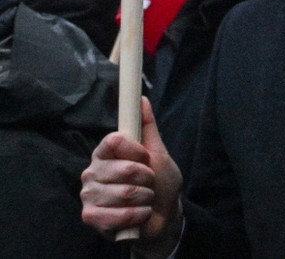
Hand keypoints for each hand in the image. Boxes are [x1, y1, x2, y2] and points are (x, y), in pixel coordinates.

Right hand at [80, 97, 182, 256]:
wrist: (163, 215)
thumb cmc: (159, 182)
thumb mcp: (158, 152)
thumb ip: (147, 126)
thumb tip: (141, 99)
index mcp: (105, 153)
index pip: (114, 141)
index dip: (136, 151)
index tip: (146, 158)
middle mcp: (91, 172)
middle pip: (124, 169)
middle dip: (147, 178)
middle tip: (148, 182)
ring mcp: (89, 195)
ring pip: (125, 193)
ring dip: (145, 198)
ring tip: (144, 199)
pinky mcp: (90, 217)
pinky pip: (118, 215)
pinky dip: (137, 215)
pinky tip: (138, 214)